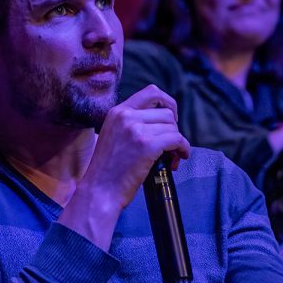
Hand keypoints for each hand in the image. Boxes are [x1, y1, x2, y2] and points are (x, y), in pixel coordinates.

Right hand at [75, 85, 190, 212]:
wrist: (99, 191)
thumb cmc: (108, 170)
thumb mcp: (113, 135)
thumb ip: (131, 123)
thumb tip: (162, 122)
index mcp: (117, 111)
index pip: (151, 92)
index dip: (167, 102)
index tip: (172, 118)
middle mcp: (126, 116)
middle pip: (166, 112)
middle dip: (173, 129)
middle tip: (171, 146)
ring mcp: (136, 129)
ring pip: (173, 127)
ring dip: (177, 142)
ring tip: (171, 157)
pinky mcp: (147, 145)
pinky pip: (177, 140)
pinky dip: (183, 149)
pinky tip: (180, 158)